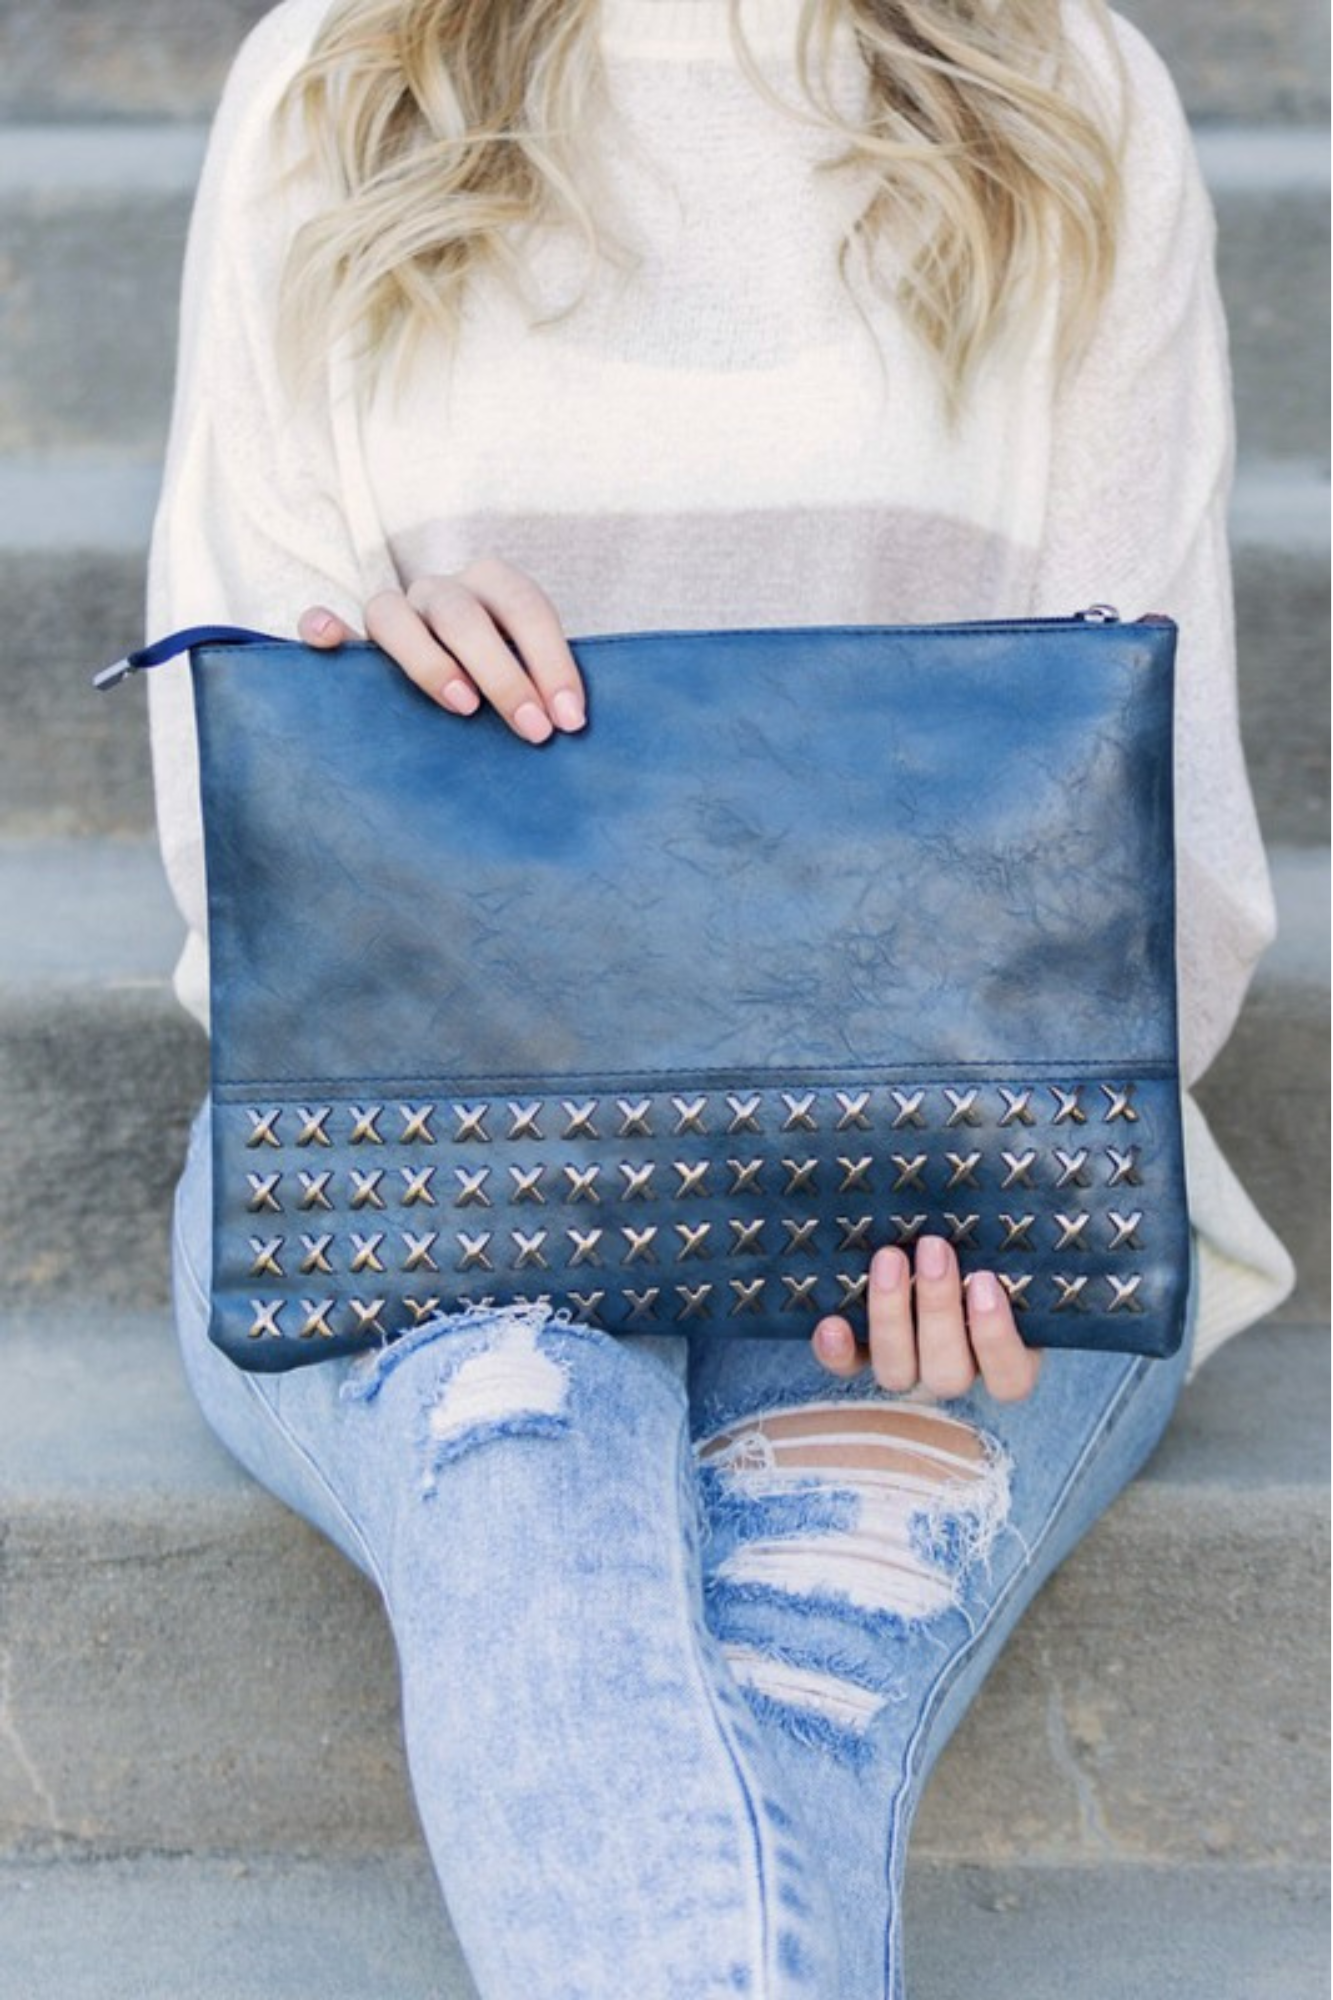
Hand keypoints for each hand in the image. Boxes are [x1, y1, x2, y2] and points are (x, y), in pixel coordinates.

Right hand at [298, 557, 585, 744]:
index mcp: (491, 586)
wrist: (453, 676)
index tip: (570, 719)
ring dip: (430, 661)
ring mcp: (392, 610)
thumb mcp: (528, 677)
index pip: (526, 608)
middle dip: (504, 674)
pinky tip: (328, 643)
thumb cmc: (499, 689)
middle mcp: (440, 592)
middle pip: (464, 615)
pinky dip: (322, 627)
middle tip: (533, 730)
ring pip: (392, 614)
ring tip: (463, 706)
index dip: (552, 660)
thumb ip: (543, 686)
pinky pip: (322, 623)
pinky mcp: (347, 636)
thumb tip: (574, 727)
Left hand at [811, 1236, 1041, 1402]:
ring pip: (898, 1373)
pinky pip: (846, 1368)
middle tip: (934, 1247)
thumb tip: (1053, 1150)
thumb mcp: (1014, 1228)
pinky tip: (830, 1321)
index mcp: (1009, 1352)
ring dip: (890, 1317)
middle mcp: (959, 1366)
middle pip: (948, 1372)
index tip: (985, 1283)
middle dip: (936, 1310)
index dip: (995, 1341)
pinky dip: (836, 1351)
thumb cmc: (992, 1230)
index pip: (1011, 1378)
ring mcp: (910, 1364)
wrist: (941, 1230)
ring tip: (889, 1257)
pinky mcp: (863, 1353)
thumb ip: (1031, 1213)